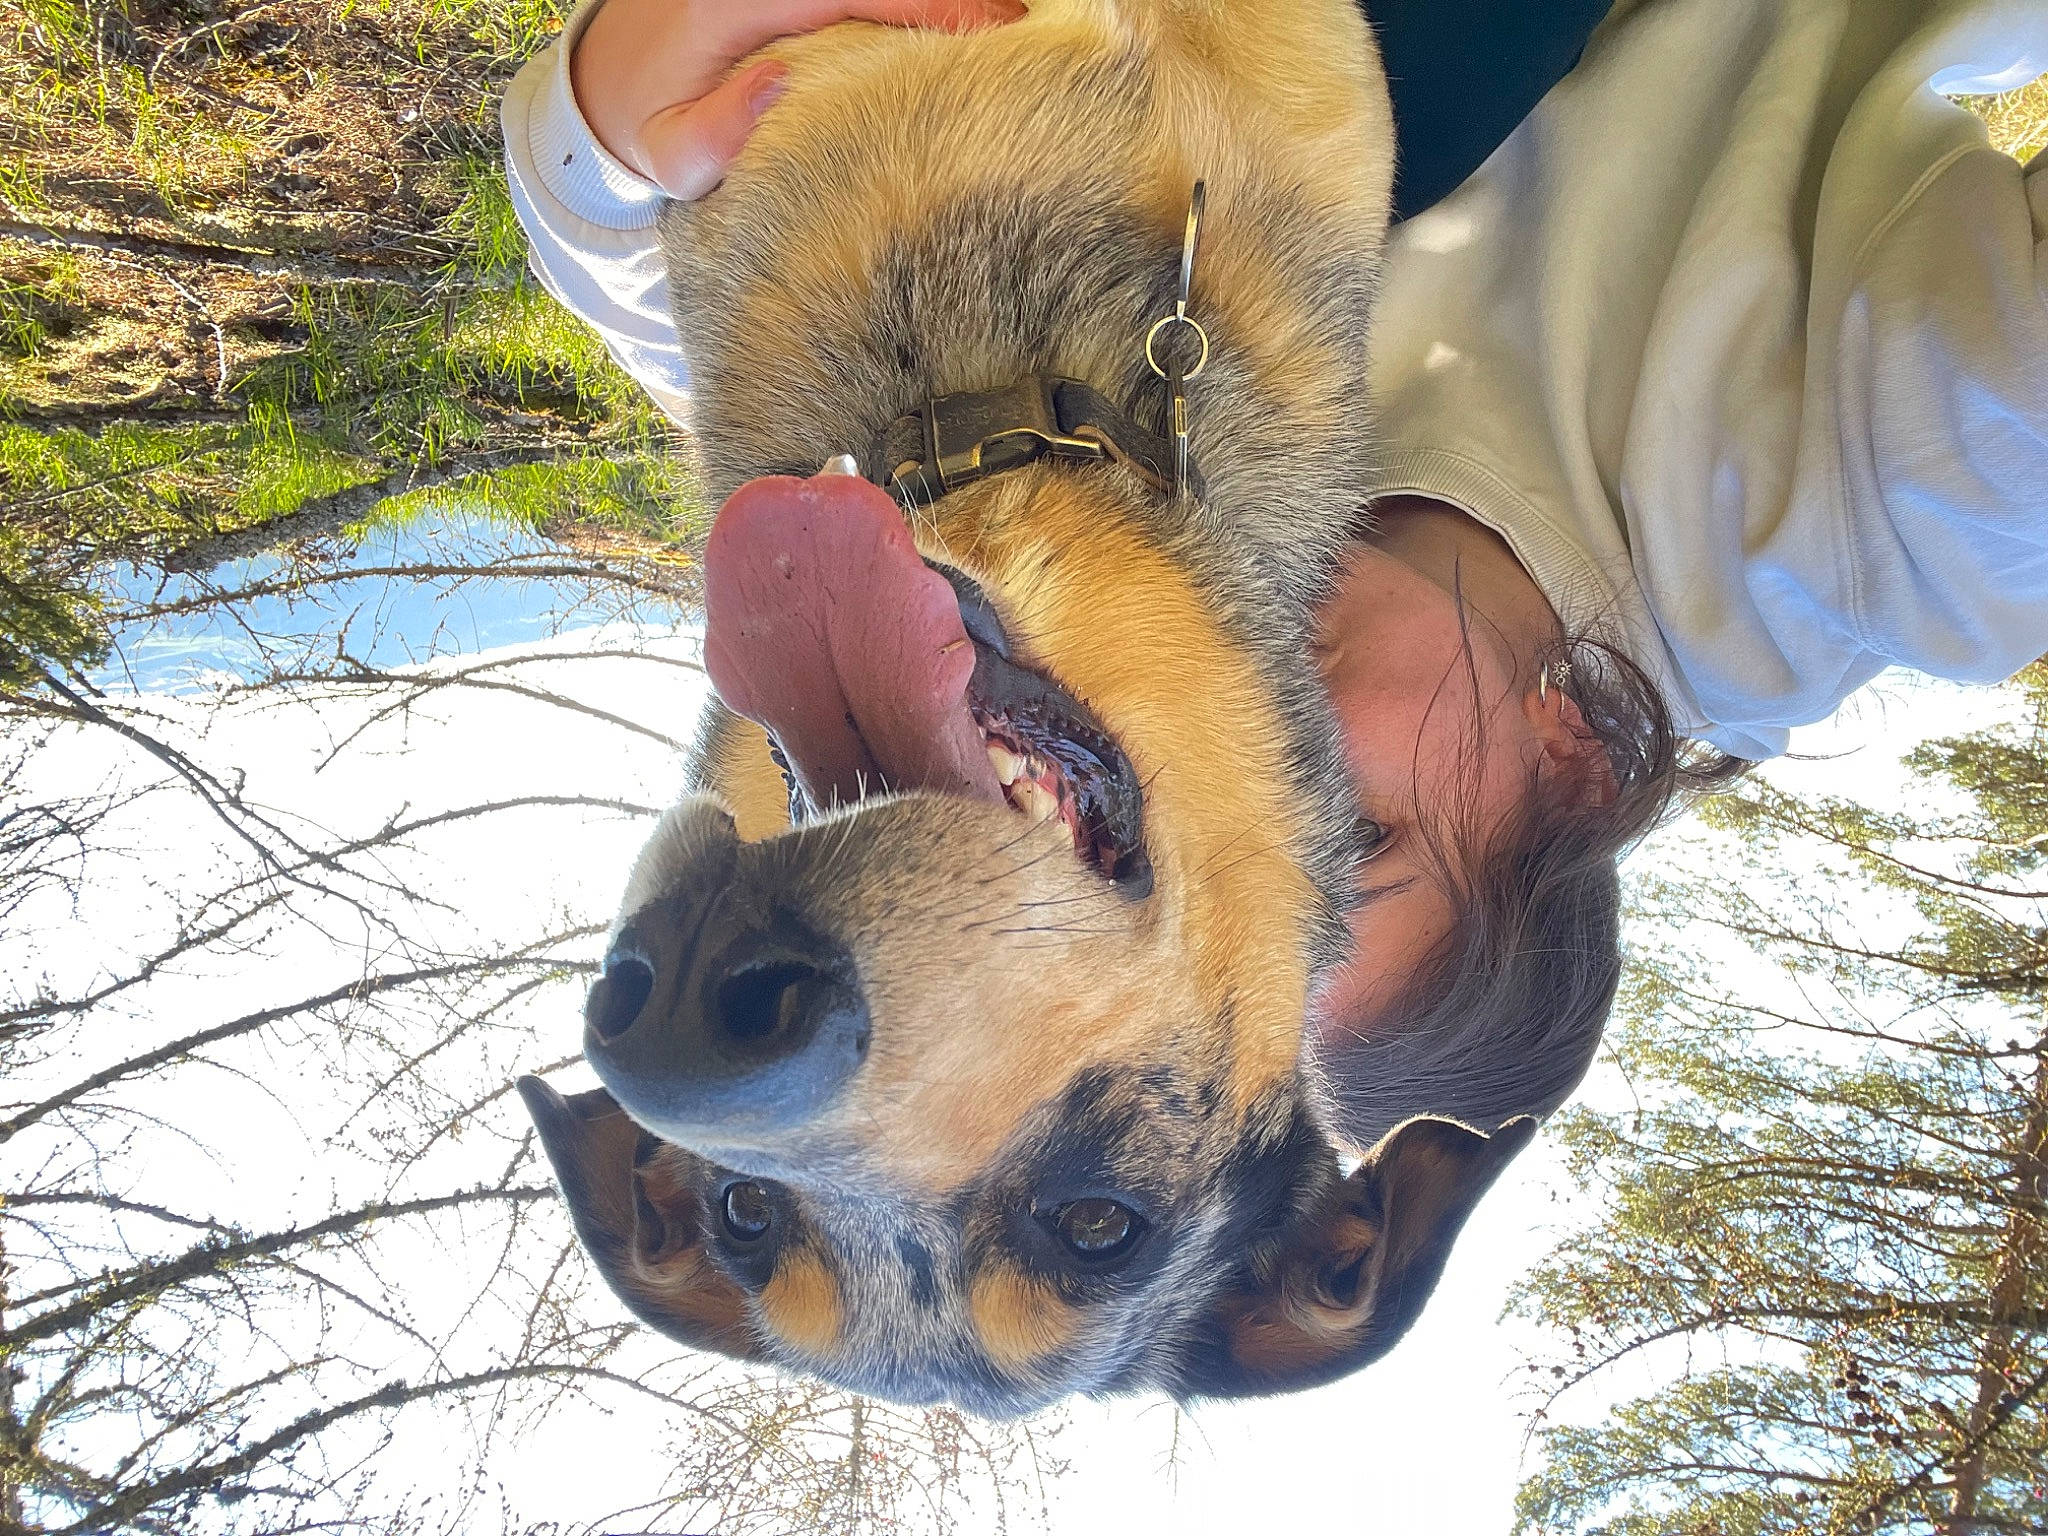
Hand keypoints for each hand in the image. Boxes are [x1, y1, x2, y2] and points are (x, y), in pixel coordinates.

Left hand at [572, 0, 1026, 200]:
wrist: (620, 68)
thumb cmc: (654, 118)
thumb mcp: (668, 150)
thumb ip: (713, 138)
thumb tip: (783, 88)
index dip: (940, 8)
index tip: (1004, 32)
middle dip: (964, 2)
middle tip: (1033, 42)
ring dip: (947, 6)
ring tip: (1013, 37)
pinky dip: (921, 9)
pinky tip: (972, 29)